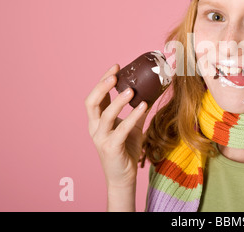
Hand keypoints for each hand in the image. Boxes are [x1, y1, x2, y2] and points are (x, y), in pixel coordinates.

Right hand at [85, 64, 148, 188]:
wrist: (123, 177)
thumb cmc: (126, 149)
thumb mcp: (132, 126)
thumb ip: (137, 111)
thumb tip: (152, 92)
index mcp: (97, 120)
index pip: (96, 96)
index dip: (103, 81)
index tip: (116, 66)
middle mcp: (95, 128)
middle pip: (91, 103)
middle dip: (102, 86)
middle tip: (116, 74)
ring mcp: (101, 138)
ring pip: (105, 116)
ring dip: (118, 101)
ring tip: (131, 90)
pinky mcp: (111, 148)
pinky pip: (121, 130)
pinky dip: (132, 116)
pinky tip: (143, 106)